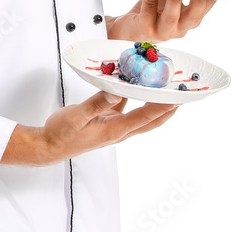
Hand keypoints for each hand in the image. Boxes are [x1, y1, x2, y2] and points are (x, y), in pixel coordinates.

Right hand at [41, 89, 178, 163]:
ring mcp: (114, 127)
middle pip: (151, 120)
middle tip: (182, 94)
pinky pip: (126, 110)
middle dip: (168, 108)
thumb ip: (97, 103)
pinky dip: (134, 98)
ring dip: (154, 104)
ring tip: (164, 89)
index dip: (163, 106)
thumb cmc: (61, 134)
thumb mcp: (77, 116)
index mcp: (115, 130)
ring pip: (141, 116)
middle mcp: (119, 130)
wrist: (49, 146)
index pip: (146, 116)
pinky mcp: (107, 122)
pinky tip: (132, 85)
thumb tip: (116, 92)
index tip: (178, 96)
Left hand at [107, 0, 220, 42]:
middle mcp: (179, 28)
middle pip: (193, 16)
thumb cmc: (153, 10)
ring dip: (175, 0)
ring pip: (171, 17)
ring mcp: (162, 31)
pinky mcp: (145, 29)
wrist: (129, 27)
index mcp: (189, 20)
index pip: (206, 7)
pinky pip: (148, 10)